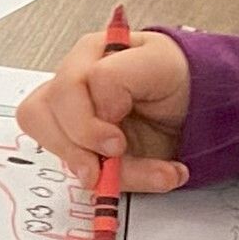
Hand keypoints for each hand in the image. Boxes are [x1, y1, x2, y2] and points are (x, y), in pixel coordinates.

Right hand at [17, 21, 188, 192]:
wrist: (198, 104)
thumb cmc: (176, 76)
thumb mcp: (157, 63)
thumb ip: (118, 77)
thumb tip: (98, 112)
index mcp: (88, 56)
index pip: (62, 90)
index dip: (85, 122)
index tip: (117, 142)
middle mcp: (74, 86)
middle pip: (41, 119)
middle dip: (79, 149)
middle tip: (116, 156)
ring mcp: (75, 120)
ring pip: (56, 150)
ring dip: (99, 172)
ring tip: (143, 173)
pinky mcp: (87, 149)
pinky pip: (83, 173)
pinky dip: (117, 183)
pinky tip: (153, 175)